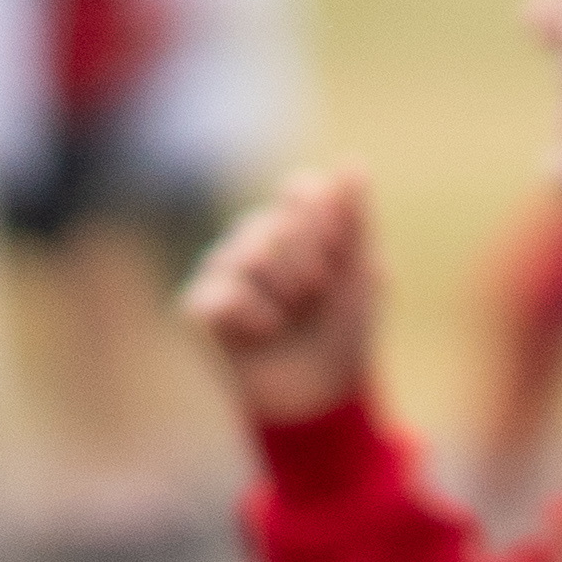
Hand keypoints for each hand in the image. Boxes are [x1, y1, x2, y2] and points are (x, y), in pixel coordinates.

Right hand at [181, 164, 377, 425]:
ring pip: (245, 255)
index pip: (301, 191)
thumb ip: (355, 220)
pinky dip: (253, 319)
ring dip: (281, 296)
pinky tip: (262, 334)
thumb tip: (354, 163)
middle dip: (306, 269)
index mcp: (295, 224)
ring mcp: (222, 269)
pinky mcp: (199, 305)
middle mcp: (254, 238)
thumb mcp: (362, 275)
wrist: (321, 398)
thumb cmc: (345, 334)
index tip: (339, 263)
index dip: (323, 226)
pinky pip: (220, 294)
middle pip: (273, 224)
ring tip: (288, 321)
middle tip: (313, 301)